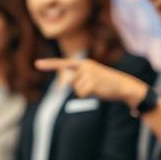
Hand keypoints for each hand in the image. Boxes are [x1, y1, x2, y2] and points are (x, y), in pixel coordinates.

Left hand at [34, 57, 149, 106]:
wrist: (124, 86)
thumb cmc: (106, 84)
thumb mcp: (91, 78)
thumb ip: (78, 79)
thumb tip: (66, 83)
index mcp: (84, 64)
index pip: (63, 64)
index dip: (49, 65)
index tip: (36, 64)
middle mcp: (85, 66)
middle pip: (71, 83)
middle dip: (80, 88)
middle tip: (95, 86)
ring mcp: (88, 73)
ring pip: (76, 90)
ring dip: (85, 92)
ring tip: (98, 88)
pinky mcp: (92, 81)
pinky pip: (81, 94)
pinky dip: (89, 95)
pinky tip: (99, 90)